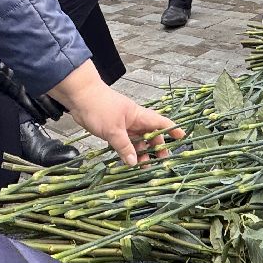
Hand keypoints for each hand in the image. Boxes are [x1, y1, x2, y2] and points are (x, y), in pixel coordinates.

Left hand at [48, 61, 184, 164]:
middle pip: (151, 134)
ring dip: (141, 152)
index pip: (161, 122)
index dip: (173, 130)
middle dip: (157, 148)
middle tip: (161, 163)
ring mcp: (123, 125)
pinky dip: (127, 151)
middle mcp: (134, 120)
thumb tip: (135, 163)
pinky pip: (125, 142)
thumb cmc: (99, 107)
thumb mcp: (113, 130)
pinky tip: (127, 161)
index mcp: (139, 115)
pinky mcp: (112, 129)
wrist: (79, 96)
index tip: (182, 138)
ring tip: (144, 167)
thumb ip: (124, 147)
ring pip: (137, 140)